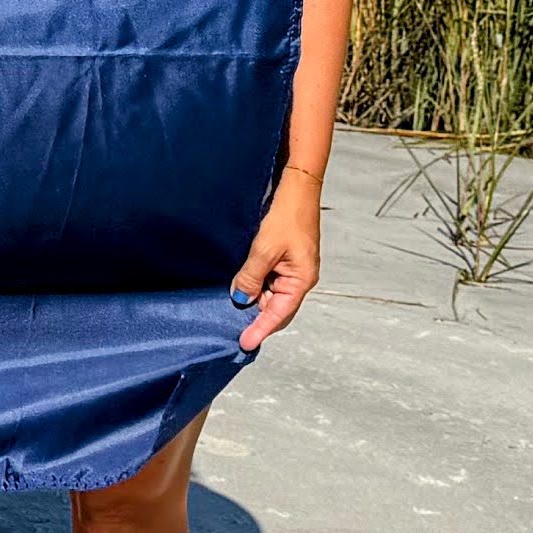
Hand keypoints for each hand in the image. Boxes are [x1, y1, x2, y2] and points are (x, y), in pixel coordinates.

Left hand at [229, 169, 319, 352]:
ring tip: (231, 308)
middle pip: (276, 308)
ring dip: (254, 300)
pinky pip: (269, 280)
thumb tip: (240, 299)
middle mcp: (299, 278)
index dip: (260, 329)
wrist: (296, 188)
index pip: (279, 314)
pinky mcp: (285, 259)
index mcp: (301, 280)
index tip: (244, 343)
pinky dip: (255, 285)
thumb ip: (251, 277)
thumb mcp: (264, 249)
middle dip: (257, 319)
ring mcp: (292, 269)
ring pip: (271, 294)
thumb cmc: (286, 216)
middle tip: (233, 330)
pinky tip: (240, 286)